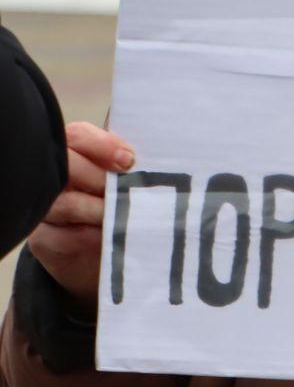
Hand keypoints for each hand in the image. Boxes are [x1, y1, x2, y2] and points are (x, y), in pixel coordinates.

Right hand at [26, 122, 134, 305]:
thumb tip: (158, 148)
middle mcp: (52, 177)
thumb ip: (132, 163)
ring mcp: (43, 209)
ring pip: (64, 203)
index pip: (78, 135)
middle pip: (67, 166)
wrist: (105, 251)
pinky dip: (88, 237)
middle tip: (125, 192)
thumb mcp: (129, 179)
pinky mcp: (43, 240)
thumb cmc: (122, 204)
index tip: (129, 161)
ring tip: (122, 216)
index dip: (103, 145)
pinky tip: (106, 237)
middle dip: (101, 178)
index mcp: (74, 153)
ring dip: (99, 210)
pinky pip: (62, 236)